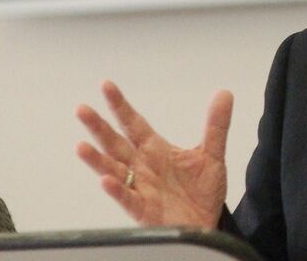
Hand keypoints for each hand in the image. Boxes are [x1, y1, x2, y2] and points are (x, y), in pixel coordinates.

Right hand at [75, 80, 233, 227]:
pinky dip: (117, 190)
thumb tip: (224, 93)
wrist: (206, 222)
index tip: (106, 85)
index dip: (120, 106)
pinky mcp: (143, 210)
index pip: (134, 123)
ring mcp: (140, 188)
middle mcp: (142, 167)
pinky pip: (128, 198)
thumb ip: (216, 126)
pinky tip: (107, 180)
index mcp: (155, 150)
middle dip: (99, 127)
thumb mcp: (212, 154)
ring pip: (113, 170)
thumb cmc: (202, 191)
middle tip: (82, 109)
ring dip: (97, 159)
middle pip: (115, 143)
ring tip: (82, 146)